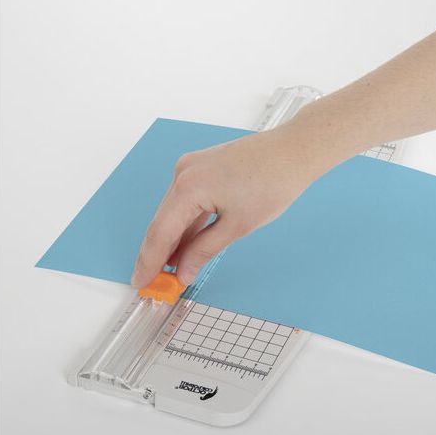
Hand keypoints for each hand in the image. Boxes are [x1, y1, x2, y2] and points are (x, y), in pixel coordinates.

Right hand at [131, 130, 311, 287]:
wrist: (293, 152)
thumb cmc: (273, 182)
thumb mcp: (237, 226)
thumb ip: (204, 250)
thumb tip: (184, 272)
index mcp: (188, 187)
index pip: (160, 233)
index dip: (149, 262)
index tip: (141, 282)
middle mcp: (183, 173)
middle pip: (162, 222)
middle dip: (158, 255)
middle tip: (154, 282)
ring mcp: (191, 169)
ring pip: (174, 213)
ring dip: (173, 241)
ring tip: (170, 271)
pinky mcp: (201, 169)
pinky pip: (186, 202)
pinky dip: (186, 225)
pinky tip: (185, 246)